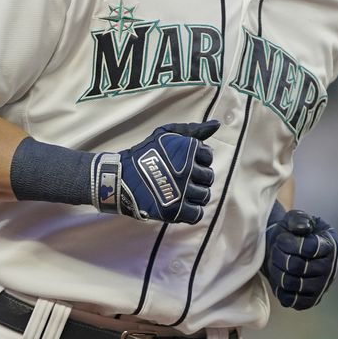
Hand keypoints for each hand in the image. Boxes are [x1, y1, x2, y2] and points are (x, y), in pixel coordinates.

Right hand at [92, 120, 217, 223]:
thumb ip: (192, 129)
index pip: (208, 156)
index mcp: (188, 150)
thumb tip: (216, 124)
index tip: (186, 163)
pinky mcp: (175, 209)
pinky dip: (192, 212)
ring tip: (182, 192)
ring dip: (196, 195)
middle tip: (184, 179)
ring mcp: (182, 191)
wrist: (121, 177)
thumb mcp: (166, 134)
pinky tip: (182, 205)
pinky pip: (197, 214)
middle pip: (208, 177)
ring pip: (204, 196)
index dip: (199, 160)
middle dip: (198, 178)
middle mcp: (188, 170)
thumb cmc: (145, 154)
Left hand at [262, 206, 337, 309]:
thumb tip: (302, 229)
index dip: (290, 242)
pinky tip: (280, 276)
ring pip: (291, 283)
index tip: (283, 238)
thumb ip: (299, 219)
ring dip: (277, 271)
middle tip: (276, 249)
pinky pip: (291, 300)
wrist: (286, 248)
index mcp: (329, 245)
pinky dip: (280, 289)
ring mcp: (321, 287)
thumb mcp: (295, 218)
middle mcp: (330, 268)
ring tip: (277, 261)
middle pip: (297, 266)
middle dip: (280, 255)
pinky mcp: (310, 300)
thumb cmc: (291, 233)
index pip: (308, 248)